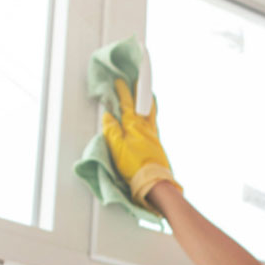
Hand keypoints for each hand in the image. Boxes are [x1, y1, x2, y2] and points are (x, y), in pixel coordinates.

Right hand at [101, 78, 181, 208]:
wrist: (154, 182)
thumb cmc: (135, 167)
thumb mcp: (117, 148)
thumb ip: (111, 130)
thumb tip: (108, 116)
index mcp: (134, 126)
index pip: (127, 104)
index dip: (123, 91)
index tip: (120, 81)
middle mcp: (146, 128)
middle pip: (144, 104)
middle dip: (140, 91)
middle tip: (139, 81)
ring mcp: (153, 136)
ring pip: (151, 114)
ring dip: (149, 102)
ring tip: (148, 95)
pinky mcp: (157, 145)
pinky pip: (153, 124)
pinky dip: (151, 116)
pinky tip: (150, 119)